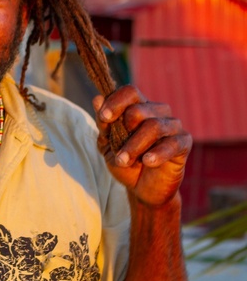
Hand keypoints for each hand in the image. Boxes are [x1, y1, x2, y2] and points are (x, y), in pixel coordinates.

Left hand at [93, 86, 191, 206]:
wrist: (141, 188)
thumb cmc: (125, 162)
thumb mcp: (107, 144)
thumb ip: (103, 124)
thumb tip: (97, 99)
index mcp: (138, 107)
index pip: (130, 92)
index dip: (115, 102)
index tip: (104, 117)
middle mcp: (157, 112)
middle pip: (138, 110)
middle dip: (123, 133)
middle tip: (117, 153)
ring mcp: (172, 126)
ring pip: (153, 126)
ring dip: (134, 146)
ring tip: (124, 161)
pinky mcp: (183, 142)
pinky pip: (172, 143)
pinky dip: (157, 153)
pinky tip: (147, 162)